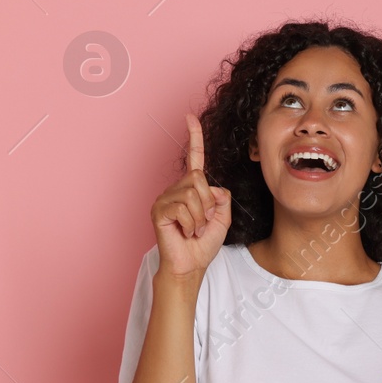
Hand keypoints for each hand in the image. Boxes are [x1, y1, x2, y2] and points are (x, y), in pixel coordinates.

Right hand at [151, 112, 231, 278]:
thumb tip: (213, 187)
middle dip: (208, 203)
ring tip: (193, 229)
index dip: (194, 137)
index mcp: (191, 188)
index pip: (194, 158)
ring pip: (192, 193)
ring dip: (200, 216)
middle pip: (199, 178)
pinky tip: (184, 232)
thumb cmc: (203, 244)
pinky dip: (190, 223)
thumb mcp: (222, 217)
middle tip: (202, 222)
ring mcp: (165, 198)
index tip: (190, 117)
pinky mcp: (158, 210)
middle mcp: (176, 189)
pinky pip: (182, 207)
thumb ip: (222, 198)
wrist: (191, 265)